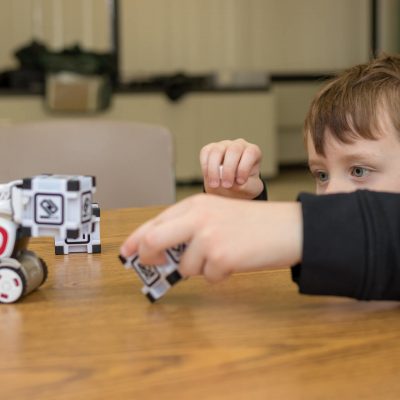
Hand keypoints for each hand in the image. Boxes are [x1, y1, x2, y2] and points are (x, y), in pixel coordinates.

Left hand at [120, 194, 302, 282]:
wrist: (290, 227)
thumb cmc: (255, 223)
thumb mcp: (219, 215)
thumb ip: (190, 228)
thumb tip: (163, 254)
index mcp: (196, 204)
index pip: (156, 222)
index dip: (137, 239)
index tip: (127, 252)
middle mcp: (198, 217)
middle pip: (154, 240)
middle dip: (149, 257)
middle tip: (156, 266)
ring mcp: (208, 237)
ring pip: (185, 266)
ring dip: (201, 268)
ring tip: (225, 255)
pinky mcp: (221, 257)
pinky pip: (209, 277)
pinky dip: (220, 275)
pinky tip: (237, 260)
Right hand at [200, 139, 263, 199]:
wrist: (230, 188)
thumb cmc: (244, 186)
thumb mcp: (250, 189)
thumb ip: (246, 186)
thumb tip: (234, 183)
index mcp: (253, 152)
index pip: (250, 153)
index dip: (244, 167)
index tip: (240, 182)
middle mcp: (239, 145)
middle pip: (234, 150)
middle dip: (229, 169)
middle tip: (226, 186)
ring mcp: (223, 145)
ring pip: (217, 151)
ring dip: (214, 169)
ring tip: (215, 185)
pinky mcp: (210, 149)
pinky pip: (205, 152)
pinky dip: (205, 166)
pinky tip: (208, 177)